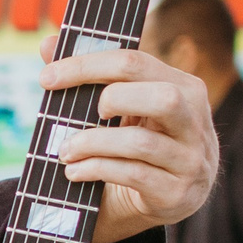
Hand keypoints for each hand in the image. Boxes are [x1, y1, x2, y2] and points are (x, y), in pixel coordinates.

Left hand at [36, 37, 217, 242]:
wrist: (166, 198)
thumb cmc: (138, 144)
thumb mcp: (123, 110)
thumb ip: (91, 77)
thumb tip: (47, 44)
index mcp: (184, 87)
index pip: (137, 63)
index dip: (87, 66)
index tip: (47, 77)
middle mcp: (195, 120)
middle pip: (162, 97)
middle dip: (113, 100)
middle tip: (85, 113)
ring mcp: (190, 159)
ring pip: (142, 142)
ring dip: (92, 143)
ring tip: (65, 151)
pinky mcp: (177, 192)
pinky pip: (134, 175)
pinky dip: (96, 169)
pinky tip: (74, 171)